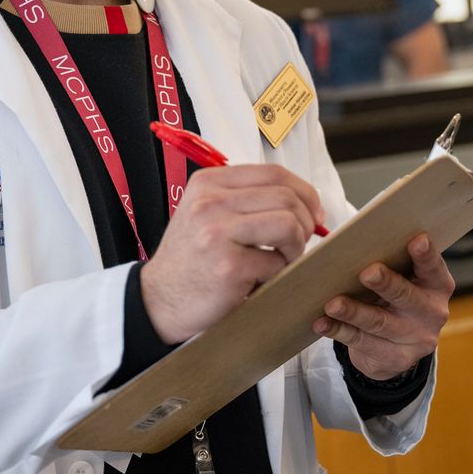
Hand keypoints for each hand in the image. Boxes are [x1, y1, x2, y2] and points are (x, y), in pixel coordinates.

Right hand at [141, 164, 323, 343]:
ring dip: (295, 247)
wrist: (159, 300)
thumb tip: (306, 202)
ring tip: (280, 261)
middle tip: (298, 243)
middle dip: (305, 222)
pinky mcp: (228, 267)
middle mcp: (210, 202)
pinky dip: (278, 273)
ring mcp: (217, 234)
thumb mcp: (206, 214)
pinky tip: (260, 279)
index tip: (314, 213)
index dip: (304, 192)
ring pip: (289, 225)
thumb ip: (246, 200)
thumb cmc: (190, 259)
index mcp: (208, 183)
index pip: (274, 173)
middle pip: (286, 197)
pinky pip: (278, 262)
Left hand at [312, 233, 453, 380]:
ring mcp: (415, 339)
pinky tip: (322, 323)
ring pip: (379, 322)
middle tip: (367, 272)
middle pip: (406, 296)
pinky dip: (339, 330)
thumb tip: (354, 246)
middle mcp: (431, 312)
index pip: (432, 267)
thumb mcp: (402, 279)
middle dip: (386, 283)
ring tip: (332, 304)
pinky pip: (362, 342)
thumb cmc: (394, 296)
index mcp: (436, 285)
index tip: (417, 239)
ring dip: (354, 312)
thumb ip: (391, 262)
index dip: (426, 254)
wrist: (397, 346)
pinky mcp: (395, 359)